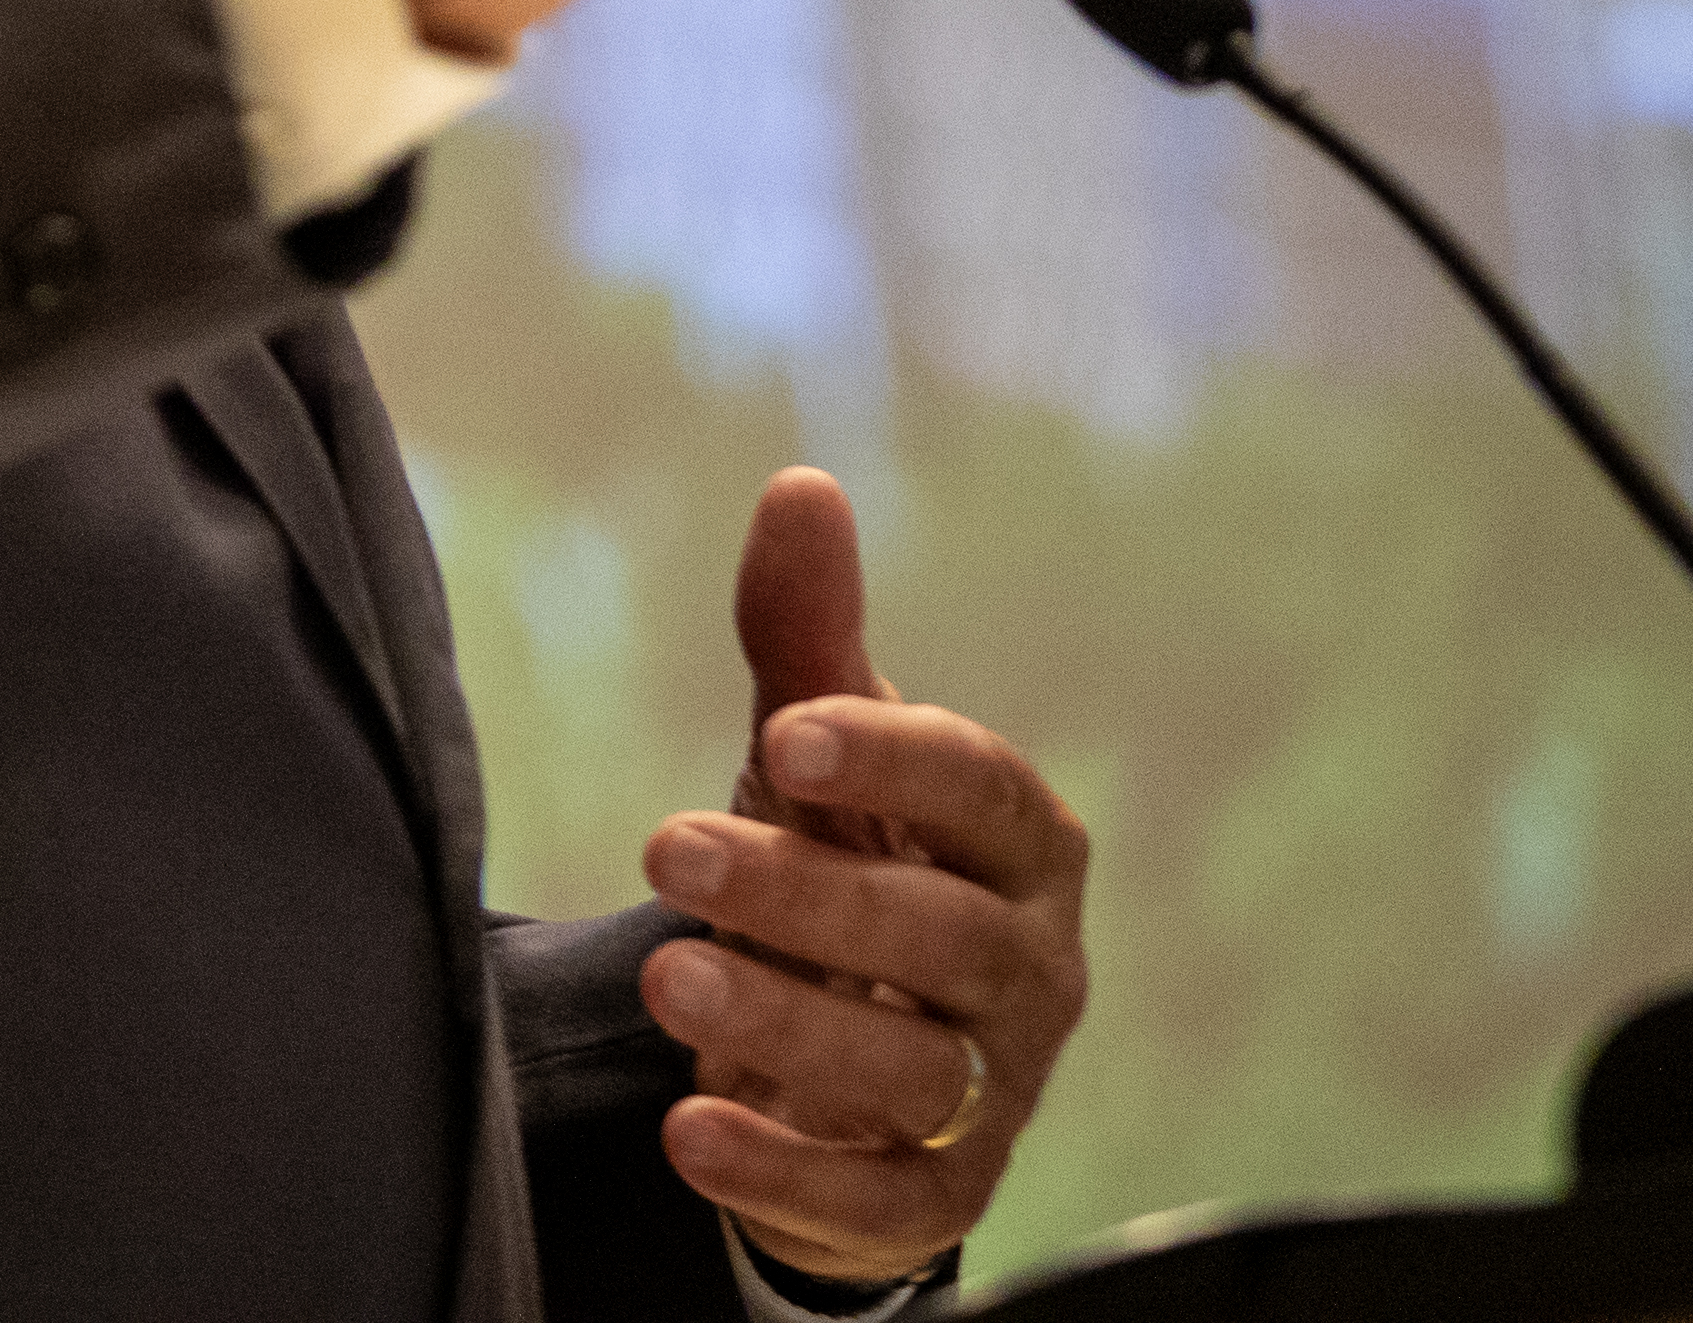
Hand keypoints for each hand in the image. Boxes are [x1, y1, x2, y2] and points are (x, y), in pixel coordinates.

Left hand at [639, 468, 1091, 1286]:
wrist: (849, 1042)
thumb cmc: (850, 860)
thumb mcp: (819, 753)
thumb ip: (806, 634)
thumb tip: (800, 487)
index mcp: (1021, 844)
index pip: (985, 791)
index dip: (894, 760)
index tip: (780, 729)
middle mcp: (1030, 968)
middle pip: (944, 934)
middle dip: (806, 894)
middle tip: (661, 846)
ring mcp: (994, 1091)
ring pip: (913, 1072)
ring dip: (785, 1024)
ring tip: (663, 975)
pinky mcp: (938, 1198)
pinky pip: (882, 1205)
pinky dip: (787, 1174)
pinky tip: (690, 1133)